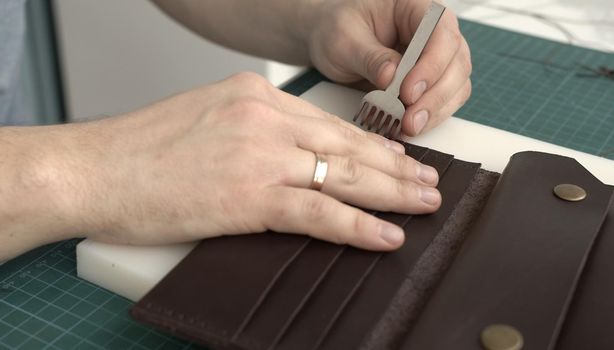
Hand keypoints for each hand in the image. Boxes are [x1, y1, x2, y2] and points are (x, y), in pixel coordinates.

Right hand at [57, 73, 440, 250]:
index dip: (369, 145)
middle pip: (347, 145)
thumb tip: (291, 155)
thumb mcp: (205, 118)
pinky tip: (387, 235)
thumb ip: (253, 130)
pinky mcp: (250, 195)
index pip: (328, 122)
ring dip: (392, 192)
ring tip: (425, 203)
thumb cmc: (141, 151)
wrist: (92, 169)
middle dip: (395, 166)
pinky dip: (358, 226)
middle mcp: (264, 118)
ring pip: (343, 175)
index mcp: (254, 95)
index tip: (396, 158)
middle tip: (429, 180)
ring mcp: (260, 155)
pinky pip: (319, 212)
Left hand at [303, 0, 471, 136]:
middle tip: (410, 119)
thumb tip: (391, 77)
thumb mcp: (345, 39)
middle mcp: (434, 31)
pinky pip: (444, 100)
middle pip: (456, 62)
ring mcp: (437, 56)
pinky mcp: (432, 80)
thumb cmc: (337, 28)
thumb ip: (369, 57)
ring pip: (456, 85)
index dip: (431, 65)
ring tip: (409, 127)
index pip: (441, 33)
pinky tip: (409, 126)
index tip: (408, 92)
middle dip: (435, 96)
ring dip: (436, 111)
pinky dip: (430, 117)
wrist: (330, 39)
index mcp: (416, 7)